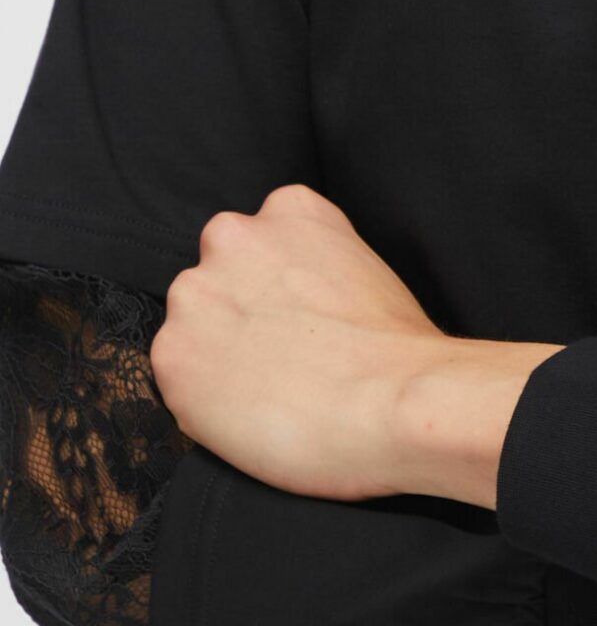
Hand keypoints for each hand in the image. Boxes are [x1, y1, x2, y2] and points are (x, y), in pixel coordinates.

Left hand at [151, 184, 455, 503]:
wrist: (392, 400)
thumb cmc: (397, 349)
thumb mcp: (366, 270)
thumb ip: (316, 267)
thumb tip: (299, 304)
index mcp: (289, 209)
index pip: (259, 240)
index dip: (274, 285)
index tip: (296, 315)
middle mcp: (231, 237)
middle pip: (216, 279)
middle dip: (237, 315)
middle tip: (279, 358)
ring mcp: (195, 294)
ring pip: (191, 329)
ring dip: (216, 356)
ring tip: (267, 392)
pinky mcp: (171, 355)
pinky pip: (178, 383)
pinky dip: (205, 403)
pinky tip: (251, 415)